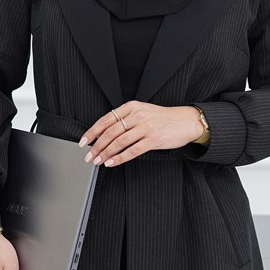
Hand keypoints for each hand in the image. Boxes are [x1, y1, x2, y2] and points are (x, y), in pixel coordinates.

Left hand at [79, 103, 203, 166]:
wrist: (186, 121)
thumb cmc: (163, 119)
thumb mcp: (143, 112)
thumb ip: (126, 120)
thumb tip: (105, 135)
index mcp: (131, 107)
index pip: (106, 120)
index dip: (92, 132)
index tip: (83, 142)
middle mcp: (137, 115)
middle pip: (110, 132)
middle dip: (97, 146)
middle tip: (89, 156)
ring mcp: (146, 127)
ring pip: (119, 142)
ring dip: (106, 153)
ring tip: (98, 161)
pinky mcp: (154, 139)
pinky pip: (132, 150)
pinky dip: (120, 158)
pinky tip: (112, 163)